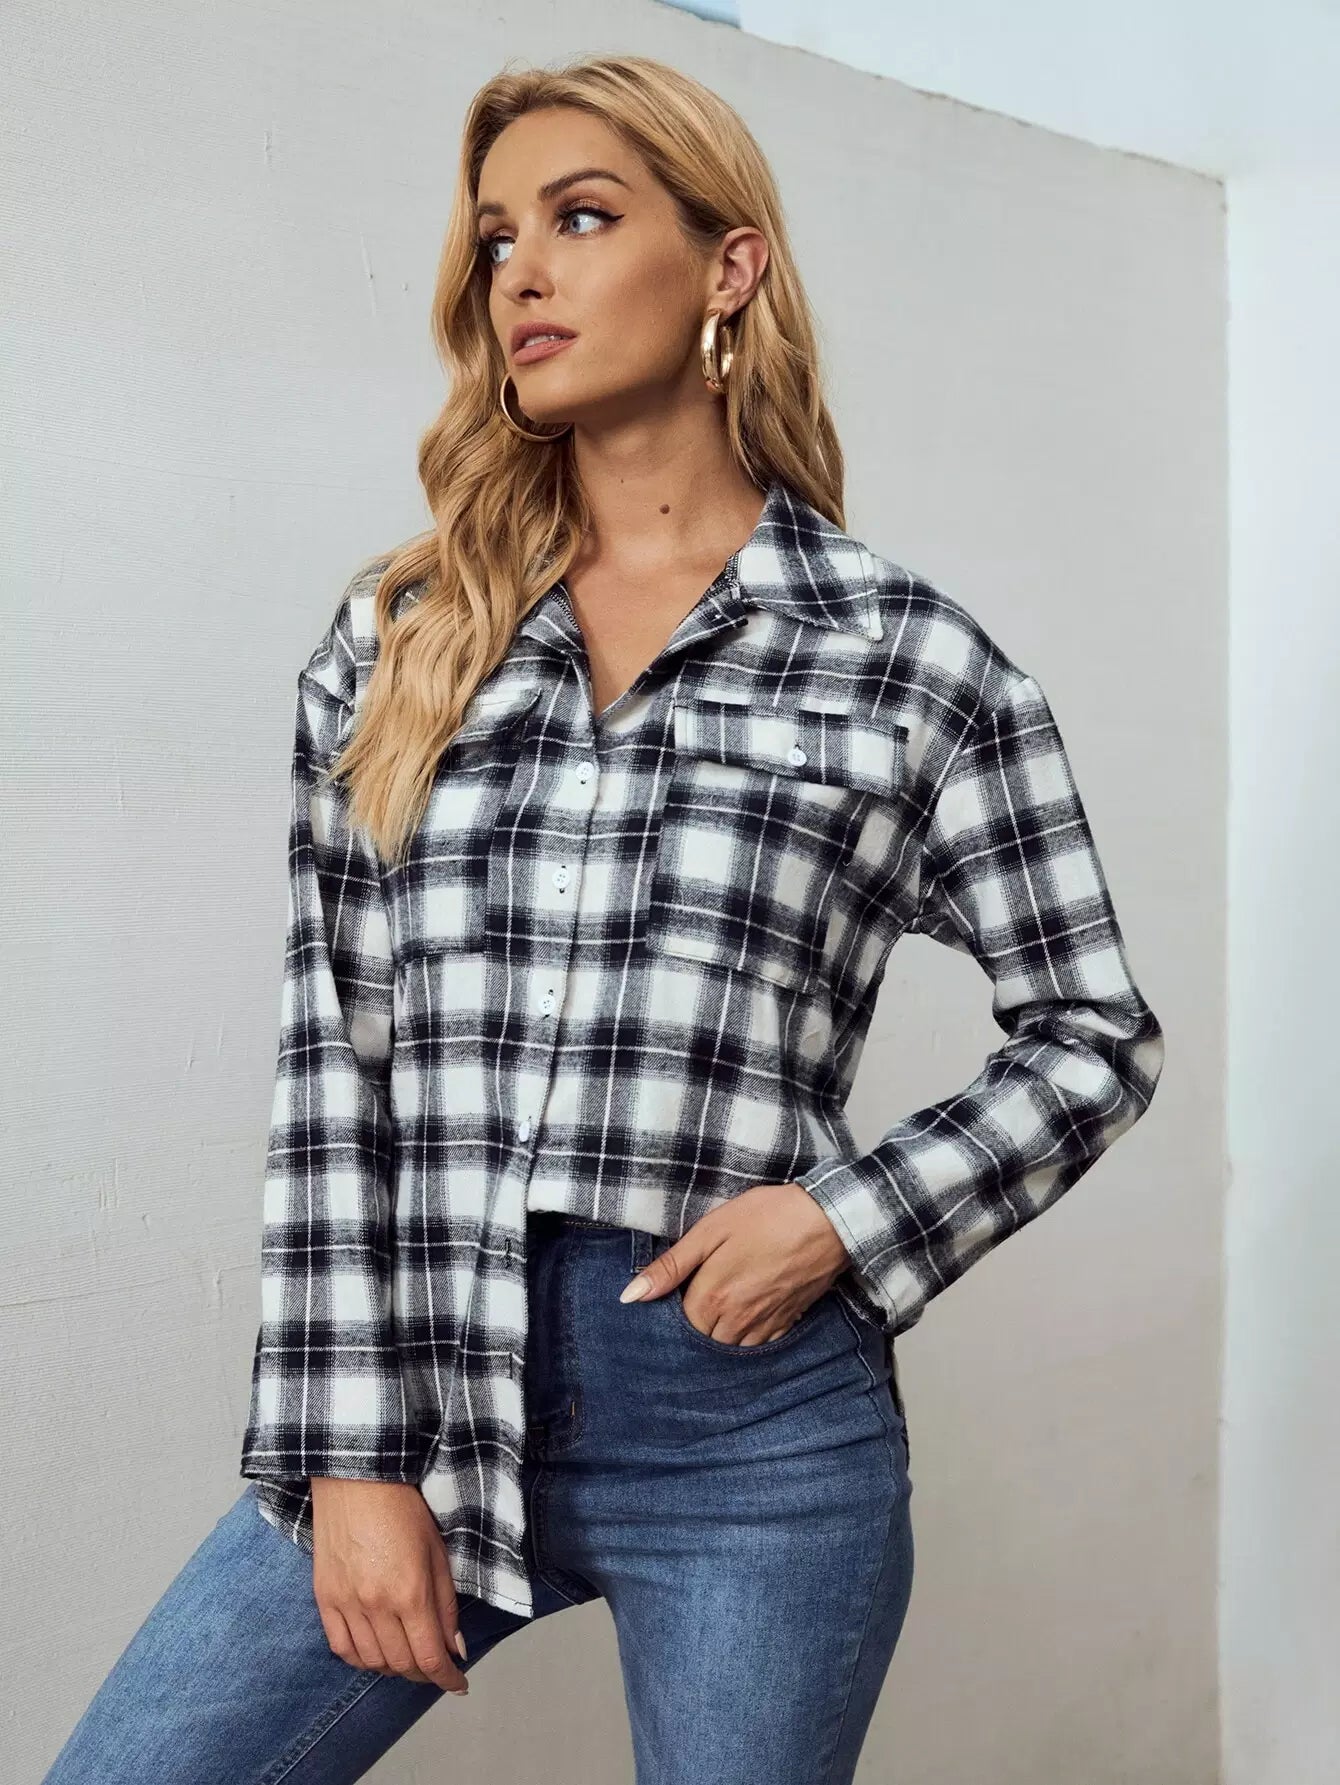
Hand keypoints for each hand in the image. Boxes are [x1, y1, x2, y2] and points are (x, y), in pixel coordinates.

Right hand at [309, 1478, 469, 1692]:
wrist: (356, 1480)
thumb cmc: (402, 1509)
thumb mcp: (437, 1552)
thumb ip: (445, 1604)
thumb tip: (453, 1647)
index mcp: (410, 1592)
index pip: (429, 1657)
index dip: (446, 1678)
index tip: (458, 1684)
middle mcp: (376, 1605)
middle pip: (401, 1664)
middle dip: (424, 1673)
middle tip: (435, 1667)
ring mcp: (346, 1604)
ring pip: (371, 1662)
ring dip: (394, 1668)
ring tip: (407, 1659)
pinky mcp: (324, 1598)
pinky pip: (341, 1648)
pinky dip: (361, 1659)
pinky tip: (374, 1653)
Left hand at [619, 1181, 851, 1344]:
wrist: (827, 1220)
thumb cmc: (766, 1217)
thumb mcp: (711, 1230)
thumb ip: (671, 1266)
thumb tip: (630, 1297)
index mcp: (711, 1298)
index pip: (679, 1325)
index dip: (673, 1310)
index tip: (678, 1292)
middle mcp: (736, 1321)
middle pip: (703, 1341)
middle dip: (696, 1326)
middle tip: (701, 1295)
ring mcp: (764, 1325)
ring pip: (730, 1348)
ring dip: (720, 1335)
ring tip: (722, 1306)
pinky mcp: (787, 1323)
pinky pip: (759, 1346)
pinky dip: (748, 1337)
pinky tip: (747, 1315)